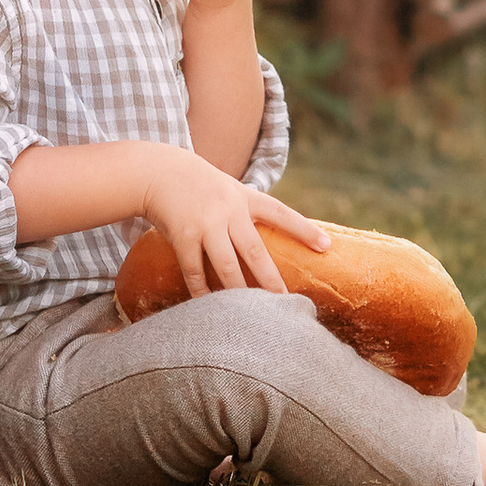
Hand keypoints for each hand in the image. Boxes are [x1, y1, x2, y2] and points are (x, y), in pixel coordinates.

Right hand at [134, 144, 327, 301]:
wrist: (159, 171)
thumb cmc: (201, 186)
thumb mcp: (229, 190)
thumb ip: (247, 214)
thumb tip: (269, 250)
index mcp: (245, 197)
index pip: (280, 213)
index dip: (304, 230)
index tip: (326, 246)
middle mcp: (229, 210)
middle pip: (255, 250)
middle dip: (270, 279)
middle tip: (286, 301)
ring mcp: (206, 224)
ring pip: (227, 266)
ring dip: (239, 292)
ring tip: (252, 313)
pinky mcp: (183, 236)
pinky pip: (194, 270)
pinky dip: (202, 290)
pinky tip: (210, 305)